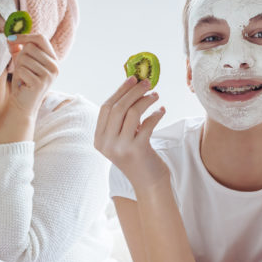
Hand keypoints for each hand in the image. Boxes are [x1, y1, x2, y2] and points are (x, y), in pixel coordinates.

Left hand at [6, 34, 58, 118]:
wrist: (23, 105)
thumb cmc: (23, 82)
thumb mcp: (21, 62)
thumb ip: (18, 49)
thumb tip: (10, 38)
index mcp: (53, 59)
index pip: (41, 38)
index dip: (24, 36)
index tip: (10, 38)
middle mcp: (55, 66)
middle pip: (31, 47)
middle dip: (20, 56)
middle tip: (21, 69)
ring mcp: (49, 75)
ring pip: (25, 58)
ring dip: (19, 67)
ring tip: (23, 78)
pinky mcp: (40, 83)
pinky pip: (22, 70)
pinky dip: (18, 76)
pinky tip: (23, 84)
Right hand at [95, 76, 168, 190]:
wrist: (148, 182)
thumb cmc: (138, 156)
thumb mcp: (123, 138)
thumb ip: (122, 118)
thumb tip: (132, 86)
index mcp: (99, 139)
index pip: (106, 107)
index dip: (120, 91)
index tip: (132, 79)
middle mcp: (107, 144)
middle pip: (118, 108)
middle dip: (133, 91)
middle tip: (147, 82)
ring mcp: (121, 148)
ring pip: (132, 113)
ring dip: (146, 100)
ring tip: (156, 95)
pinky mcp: (137, 150)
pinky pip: (147, 123)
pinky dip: (156, 114)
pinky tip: (162, 110)